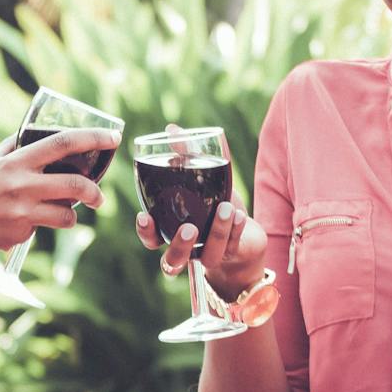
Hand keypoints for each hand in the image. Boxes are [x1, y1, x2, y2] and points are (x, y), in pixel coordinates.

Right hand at [0, 127, 120, 261]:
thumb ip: (10, 149)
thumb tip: (29, 133)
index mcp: (15, 162)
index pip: (61, 143)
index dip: (92, 138)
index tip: (112, 137)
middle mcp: (21, 185)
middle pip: (76, 184)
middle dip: (95, 192)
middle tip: (100, 197)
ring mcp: (22, 212)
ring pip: (67, 215)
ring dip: (71, 216)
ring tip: (64, 214)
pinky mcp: (19, 233)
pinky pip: (42, 229)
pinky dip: (39, 226)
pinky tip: (18, 224)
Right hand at [134, 125, 266, 296]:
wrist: (246, 235)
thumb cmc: (215, 204)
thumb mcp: (201, 177)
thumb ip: (184, 155)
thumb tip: (172, 129)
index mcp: (173, 233)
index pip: (152, 240)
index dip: (145, 232)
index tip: (144, 216)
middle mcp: (189, 250)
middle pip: (173, 262)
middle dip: (179, 247)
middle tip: (188, 228)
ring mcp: (210, 254)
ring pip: (208, 256)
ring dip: (217, 232)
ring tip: (225, 208)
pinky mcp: (234, 254)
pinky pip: (233, 246)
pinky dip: (237, 230)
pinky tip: (240, 214)